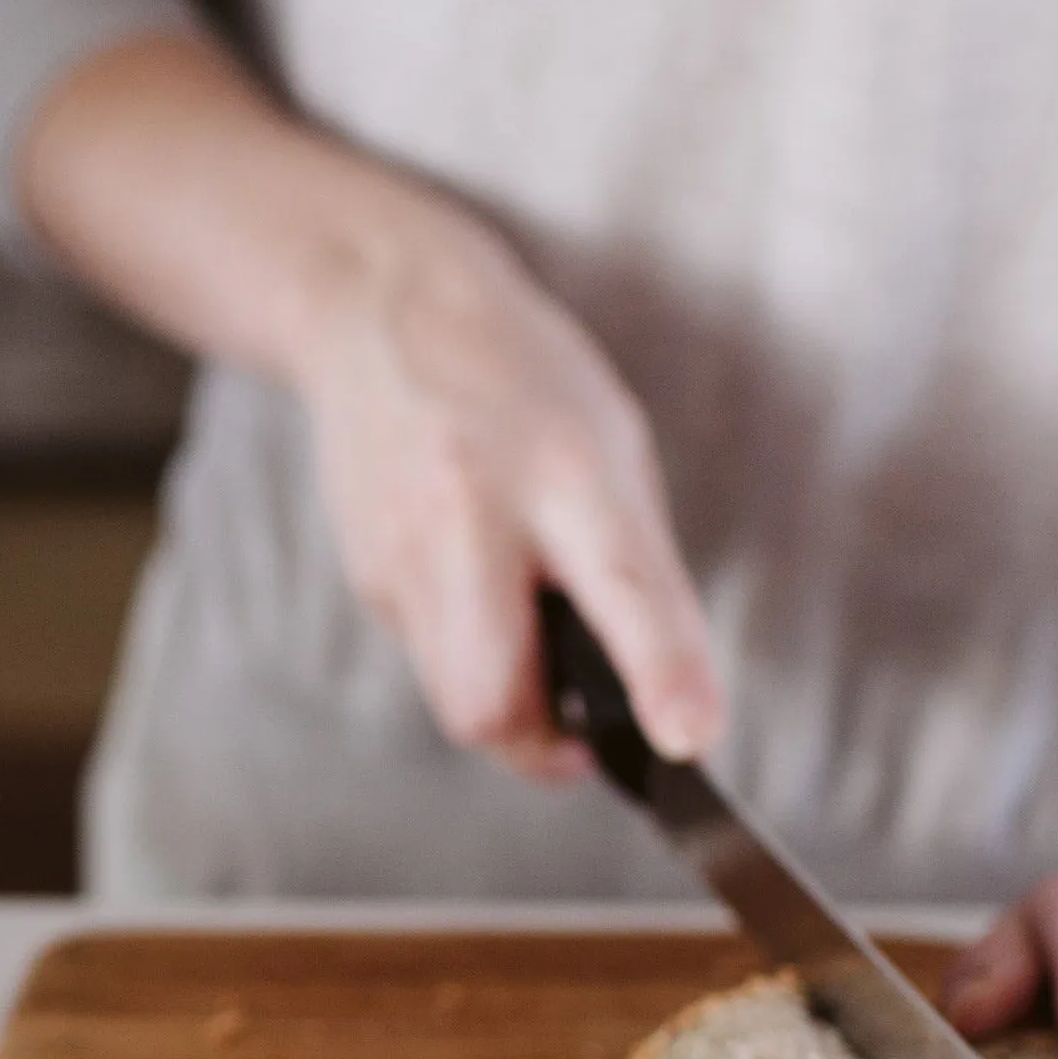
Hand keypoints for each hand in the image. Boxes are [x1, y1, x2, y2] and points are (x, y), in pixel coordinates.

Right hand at [16, 34, 722, 781]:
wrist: (378, 314)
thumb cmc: (518, 382)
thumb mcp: (609, 449)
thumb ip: (634, 569)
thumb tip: (662, 696)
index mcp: (562, 469)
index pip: (622, 589)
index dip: (660, 674)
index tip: (689, 739)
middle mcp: (469, 518)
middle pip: (492, 700)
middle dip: (540, 744)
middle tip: (583, 737)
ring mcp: (401, 557)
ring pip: (455, 697)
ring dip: (507, 698)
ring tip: (528, 630)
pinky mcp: (367, 582)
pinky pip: (431, 656)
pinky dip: (468, 649)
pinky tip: (473, 578)